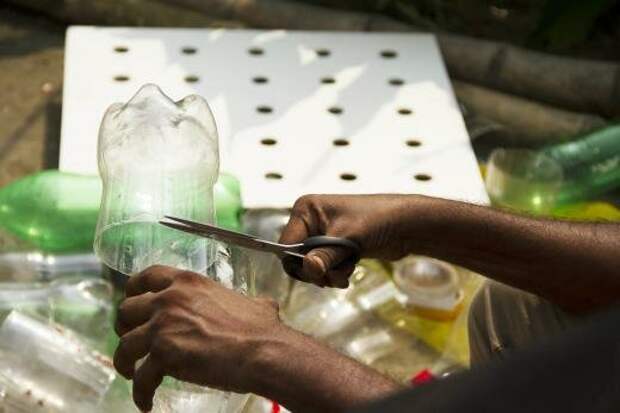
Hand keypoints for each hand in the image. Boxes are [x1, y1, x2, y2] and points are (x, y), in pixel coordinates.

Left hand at [114, 265, 283, 411]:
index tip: (132, 302)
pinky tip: (146, 401)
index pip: (146, 276)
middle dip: (125, 327)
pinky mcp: (163, 354)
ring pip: (124, 344)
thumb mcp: (252, 303)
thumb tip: (263, 307)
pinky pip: (140, 378)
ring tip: (132, 374)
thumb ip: (246, 302)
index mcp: (188, 282)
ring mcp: (163, 326)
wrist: (263, 351)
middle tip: (134, 341)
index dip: (133, 291)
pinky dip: (140, 392)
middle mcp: (169, 299)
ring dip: (125, 361)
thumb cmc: (261, 329)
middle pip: (126, 309)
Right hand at [279, 194, 425, 287]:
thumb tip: (308, 269)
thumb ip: (325, 255)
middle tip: (334, 277)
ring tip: (347, 272)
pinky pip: (325, 267)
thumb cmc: (377, 220)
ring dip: (329, 274)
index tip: (318, 272)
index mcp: (305, 210)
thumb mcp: (347, 239)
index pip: (285, 245)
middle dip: (316, 271)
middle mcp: (310, 220)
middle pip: (297, 258)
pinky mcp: (334, 245)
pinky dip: (336, 272)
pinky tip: (351, 268)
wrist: (406, 224)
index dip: (297, 262)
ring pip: (312, 266)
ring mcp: (322, 233)